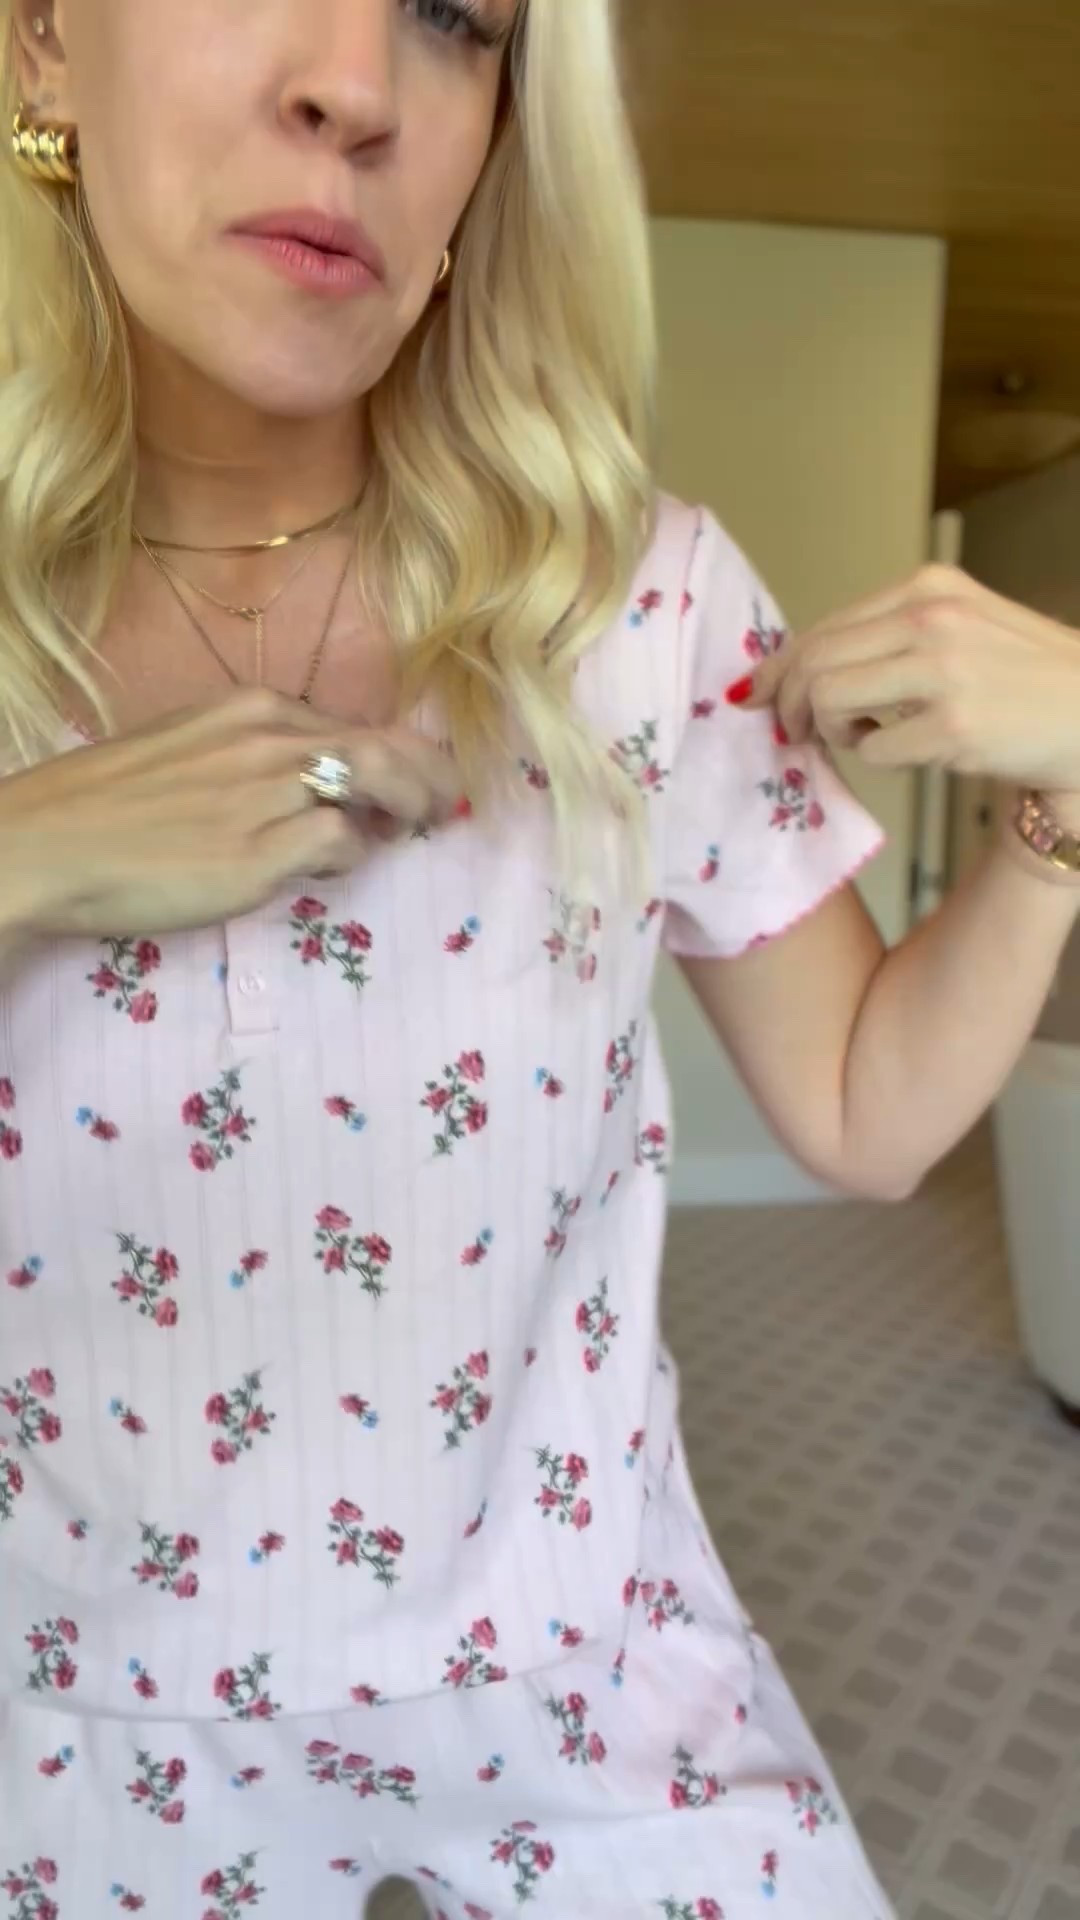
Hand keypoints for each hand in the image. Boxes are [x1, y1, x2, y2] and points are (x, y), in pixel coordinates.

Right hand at [0, 687, 462, 941]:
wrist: (51, 844)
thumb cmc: (106, 805)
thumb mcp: (185, 751)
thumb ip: (246, 758)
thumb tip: (297, 785)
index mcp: (252, 708)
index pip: (347, 725)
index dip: (386, 754)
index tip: (402, 778)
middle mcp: (272, 739)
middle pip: (386, 748)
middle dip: (427, 776)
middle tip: (441, 805)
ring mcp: (272, 792)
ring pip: (379, 788)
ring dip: (406, 811)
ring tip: (411, 832)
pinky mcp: (265, 849)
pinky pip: (343, 844)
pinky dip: (352, 856)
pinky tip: (336, 868)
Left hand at [740, 565, 1079, 796]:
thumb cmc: (1023, 676)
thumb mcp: (960, 626)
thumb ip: (889, 636)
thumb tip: (799, 667)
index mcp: (927, 588)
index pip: (824, 626)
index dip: (779, 667)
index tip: (757, 695)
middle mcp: (931, 618)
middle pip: (814, 661)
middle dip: (786, 704)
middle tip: (792, 733)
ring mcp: (943, 671)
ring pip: (828, 698)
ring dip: (825, 730)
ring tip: (853, 738)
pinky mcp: (953, 726)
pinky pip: (872, 748)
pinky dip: (874, 756)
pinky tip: (903, 750)